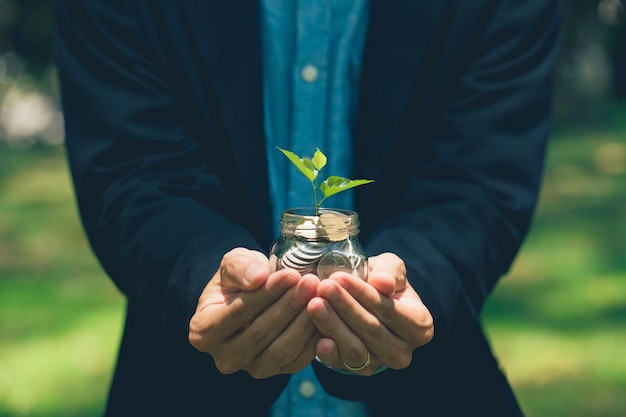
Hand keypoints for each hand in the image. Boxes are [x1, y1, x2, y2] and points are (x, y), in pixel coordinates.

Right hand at [188, 248, 319, 378]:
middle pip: (261, 333)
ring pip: (281, 350)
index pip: (239, 311)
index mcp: (204, 331)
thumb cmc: (239, 278)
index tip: (291, 274)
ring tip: (320, 296)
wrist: (249, 298)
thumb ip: (240, 266)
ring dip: (304, 322)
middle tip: (312, 283)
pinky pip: (297, 361)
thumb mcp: (233, 263)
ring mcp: (250, 368)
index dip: (268, 293)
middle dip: (290, 306)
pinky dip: (313, 340)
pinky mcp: (275, 373)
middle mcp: (224, 357)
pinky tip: (325, 316)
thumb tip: (257, 278)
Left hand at [307, 252, 433, 374]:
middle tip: (323, 287)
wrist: (370, 302)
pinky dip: (329, 352)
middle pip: (372, 330)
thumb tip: (382, 283)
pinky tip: (318, 338)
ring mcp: (381, 363)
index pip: (389, 309)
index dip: (363, 294)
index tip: (340, 277)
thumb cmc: (381, 281)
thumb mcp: (390, 268)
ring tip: (314, 304)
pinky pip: (341, 364)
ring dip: (333, 326)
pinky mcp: (359, 370)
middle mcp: (404, 350)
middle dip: (344, 307)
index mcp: (420, 325)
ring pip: (356, 349)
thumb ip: (390, 272)